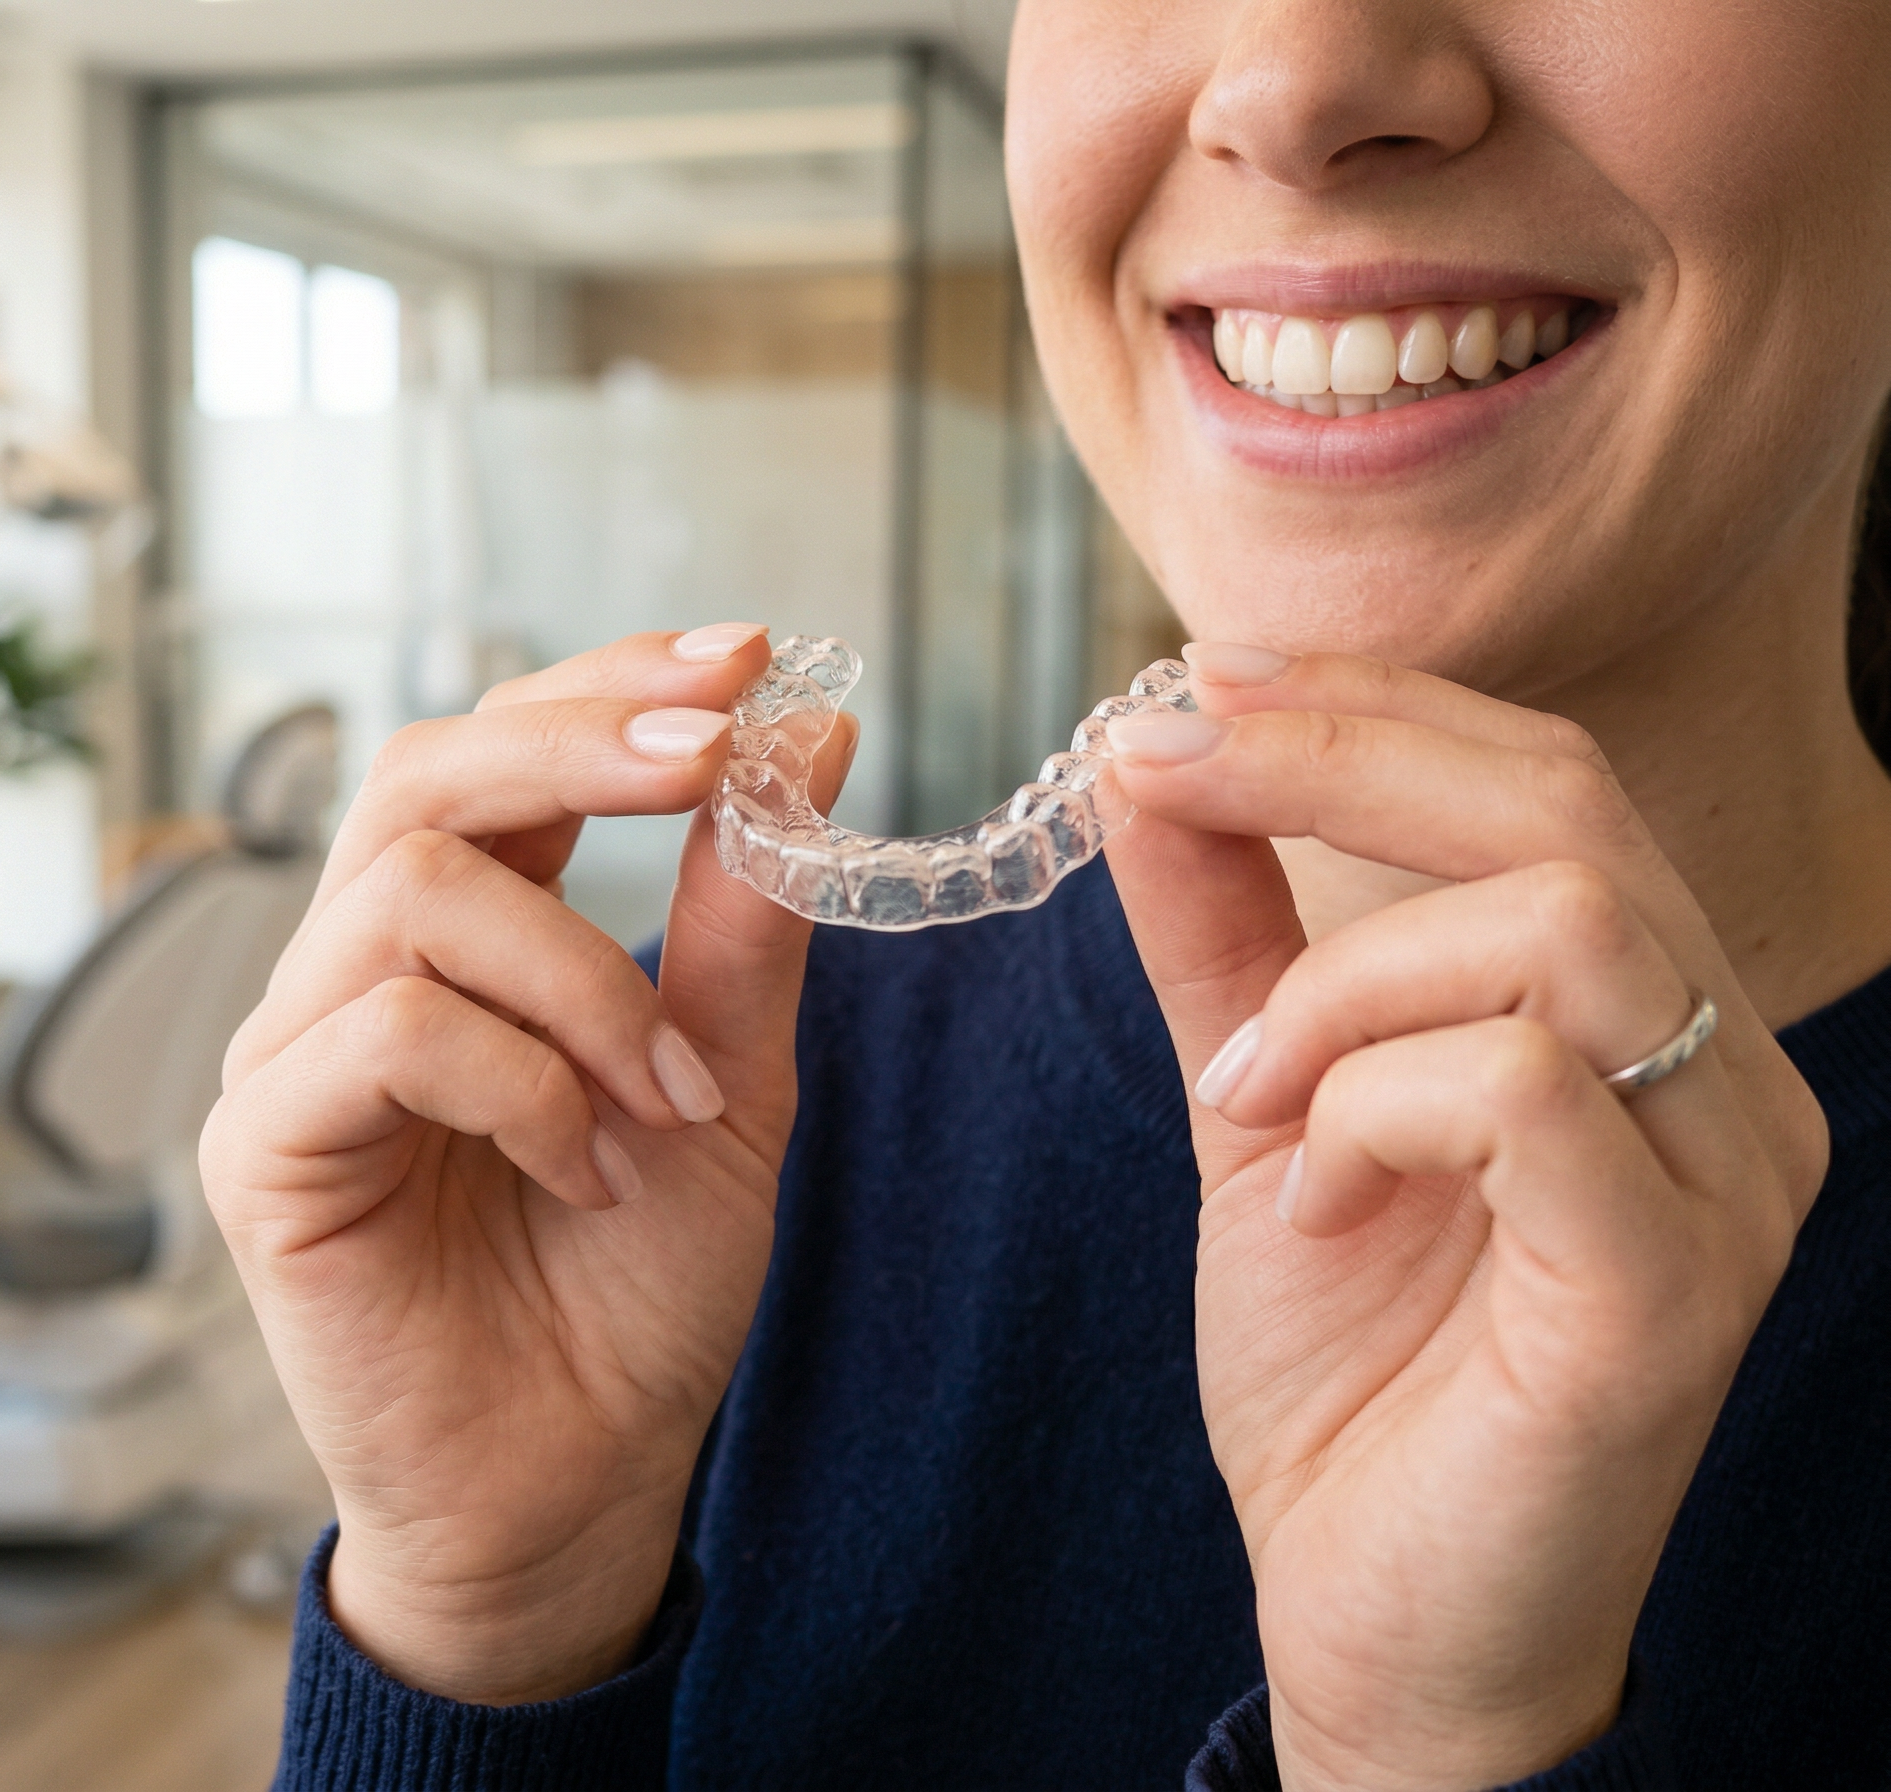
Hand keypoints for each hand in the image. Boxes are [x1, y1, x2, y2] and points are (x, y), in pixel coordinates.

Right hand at [200, 627, 855, 1703]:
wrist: (578, 1481)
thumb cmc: (634, 1290)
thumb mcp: (728, 1085)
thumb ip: (746, 920)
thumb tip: (811, 732)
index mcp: (462, 944)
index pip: (499, 754)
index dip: (607, 685)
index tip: (744, 663)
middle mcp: (356, 974)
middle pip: (423, 774)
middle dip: (578, 744)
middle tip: (711, 760)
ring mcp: (294, 1056)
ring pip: (414, 894)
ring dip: (587, 978)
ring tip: (672, 1098)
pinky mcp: (261, 1148)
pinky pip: (386, 1032)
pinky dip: (525, 1083)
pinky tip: (589, 1169)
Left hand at [1101, 650, 1827, 1790]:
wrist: (1379, 1616)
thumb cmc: (1349, 1370)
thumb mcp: (1263, 1106)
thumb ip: (1226, 937)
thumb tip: (1149, 760)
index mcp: (1647, 1018)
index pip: (1543, 776)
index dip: (1365, 701)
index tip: (1191, 683)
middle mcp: (1724, 1079)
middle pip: (1563, 807)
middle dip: (1329, 758)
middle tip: (1155, 768)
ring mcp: (1721, 1187)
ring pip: (1558, 925)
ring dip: (1340, 986)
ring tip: (1244, 1093)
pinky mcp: (1667, 1295)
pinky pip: (1525, 1093)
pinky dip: (1369, 1109)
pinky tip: (1304, 1197)